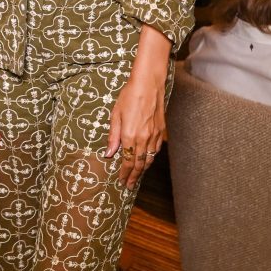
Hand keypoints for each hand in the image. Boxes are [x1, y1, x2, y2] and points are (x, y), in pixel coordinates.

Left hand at [106, 72, 166, 187]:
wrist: (148, 84)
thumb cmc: (129, 96)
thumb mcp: (115, 116)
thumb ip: (113, 137)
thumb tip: (109, 154)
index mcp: (130, 135)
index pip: (128, 161)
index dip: (125, 173)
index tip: (121, 181)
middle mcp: (144, 138)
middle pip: (139, 164)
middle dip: (134, 176)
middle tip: (129, 185)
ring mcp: (154, 135)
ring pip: (149, 158)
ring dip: (143, 170)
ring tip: (137, 177)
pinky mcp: (161, 130)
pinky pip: (156, 149)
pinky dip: (151, 158)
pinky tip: (147, 160)